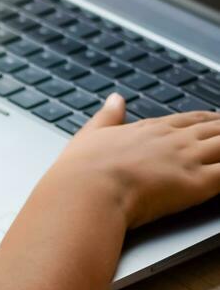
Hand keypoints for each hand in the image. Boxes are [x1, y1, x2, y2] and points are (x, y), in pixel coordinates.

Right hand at [55, 93, 219, 228]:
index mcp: (149, 129)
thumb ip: (107, 116)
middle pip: (213, 129)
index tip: (215, 119)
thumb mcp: (91, 134)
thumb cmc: (83, 170)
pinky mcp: (198, 183)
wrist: (88, 190)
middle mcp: (173, 140)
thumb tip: (115, 98)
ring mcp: (187, 159)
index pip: (187, 119)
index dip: (206, 118)